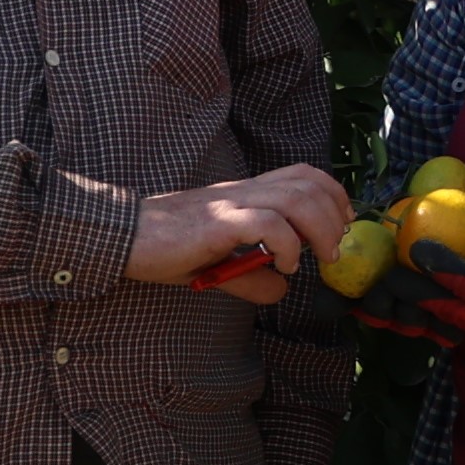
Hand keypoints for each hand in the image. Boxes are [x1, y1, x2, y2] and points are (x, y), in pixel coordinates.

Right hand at [136, 164, 351, 298]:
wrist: (121, 238)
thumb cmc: (164, 248)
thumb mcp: (216, 265)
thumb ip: (250, 277)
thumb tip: (282, 289)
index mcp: (244, 194)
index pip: (301, 174)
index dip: (332, 194)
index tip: (342, 223)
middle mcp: (242, 191)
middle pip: (307, 182)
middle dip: (334, 214)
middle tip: (334, 249)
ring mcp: (230, 204)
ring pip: (295, 198)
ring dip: (319, 228)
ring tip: (319, 258)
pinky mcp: (217, 223)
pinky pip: (266, 223)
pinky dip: (286, 245)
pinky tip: (283, 265)